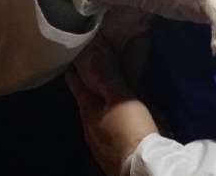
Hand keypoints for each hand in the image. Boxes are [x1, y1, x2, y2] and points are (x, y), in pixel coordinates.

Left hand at [66, 39, 157, 175]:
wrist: (141, 168)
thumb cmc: (131, 129)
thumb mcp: (122, 97)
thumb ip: (108, 76)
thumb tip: (93, 52)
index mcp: (87, 108)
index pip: (74, 81)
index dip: (75, 66)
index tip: (77, 53)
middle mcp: (86, 125)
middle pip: (83, 98)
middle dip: (88, 84)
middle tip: (97, 68)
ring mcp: (96, 141)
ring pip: (94, 115)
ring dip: (100, 103)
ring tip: (111, 92)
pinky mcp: (108, 153)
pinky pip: (105, 129)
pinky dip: (109, 119)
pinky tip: (119, 119)